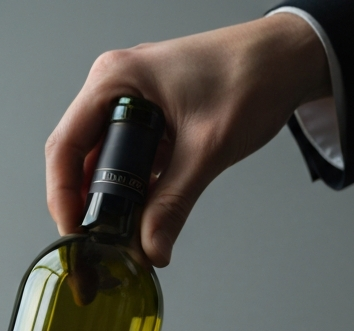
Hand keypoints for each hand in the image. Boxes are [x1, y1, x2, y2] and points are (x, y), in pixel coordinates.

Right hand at [46, 14, 330, 265]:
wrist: (290, 57)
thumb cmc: (253, 75)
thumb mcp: (208, 147)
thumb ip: (174, 203)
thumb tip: (150, 249)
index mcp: (116, 79)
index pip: (66, 146)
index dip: (62, 197)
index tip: (74, 234)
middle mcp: (116, 88)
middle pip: (77, 158)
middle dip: (84, 205)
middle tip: (95, 244)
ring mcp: (131, 103)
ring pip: (101, 163)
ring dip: (108, 202)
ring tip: (118, 237)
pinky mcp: (150, 119)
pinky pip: (126, 162)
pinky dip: (131, 192)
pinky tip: (141, 217)